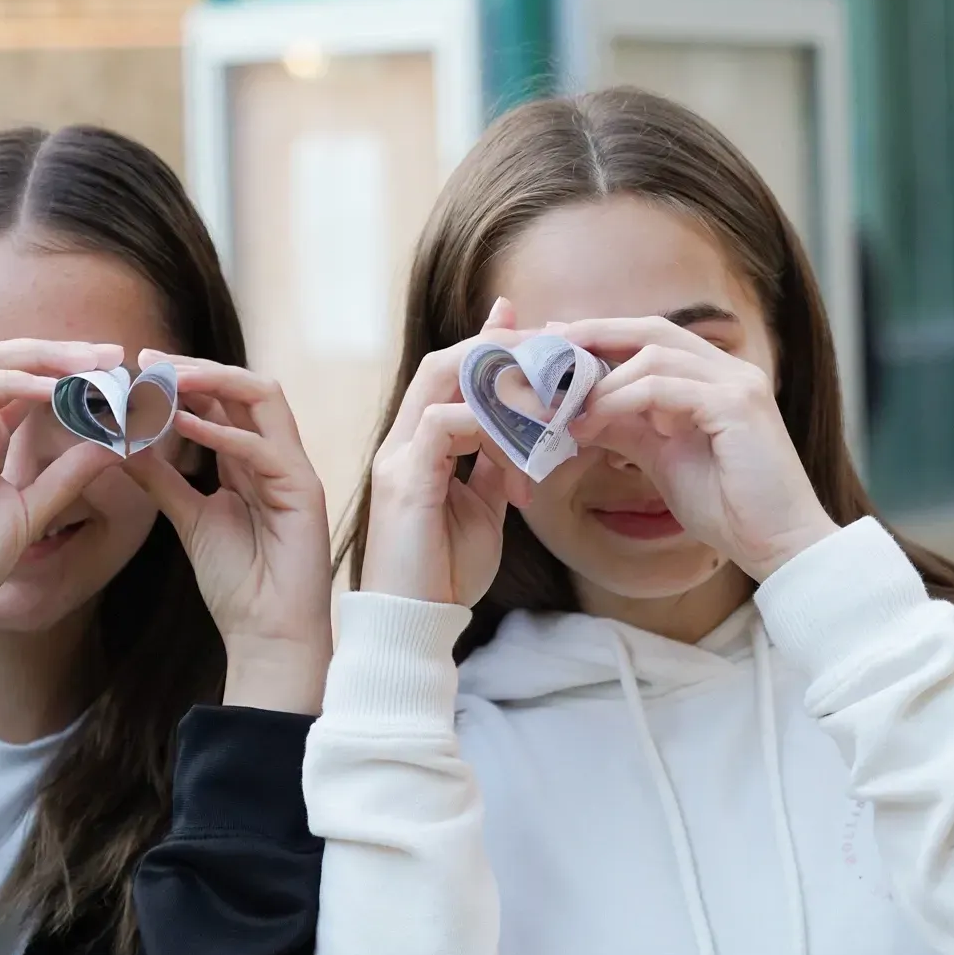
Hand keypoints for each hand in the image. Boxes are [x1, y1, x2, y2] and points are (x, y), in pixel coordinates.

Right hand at [0, 340, 121, 615]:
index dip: (72, 373)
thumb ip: (71, 473)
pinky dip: (16, 382)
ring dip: (43, 357)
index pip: (32, 385)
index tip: (118, 371)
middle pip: (13, 361)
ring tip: (88, 363)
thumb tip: (117, 444)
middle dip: (62, 353)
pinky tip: (54, 389)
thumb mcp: (36, 508)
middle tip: (111, 353)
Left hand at [126, 354, 332, 713]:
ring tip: (167, 379)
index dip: (184, 378)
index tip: (139, 366)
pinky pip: (263, 448)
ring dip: (214, 382)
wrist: (269, 632)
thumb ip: (161, 480)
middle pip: (245, 386)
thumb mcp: (187, 518)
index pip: (224, 399)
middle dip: (197, 367)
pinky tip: (184, 426)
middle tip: (149, 359)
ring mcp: (294, 469)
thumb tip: (124, 443)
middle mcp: (277, 455)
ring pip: (263, 398)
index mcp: (252, 460)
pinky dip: (223, 433)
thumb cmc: (238, 581)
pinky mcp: (304, 490)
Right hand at [361, 300, 531, 607]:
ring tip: (552, 400)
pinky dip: (489, 426)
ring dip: (504, 384)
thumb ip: (496, 465)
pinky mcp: (405, 482)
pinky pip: (443, 424)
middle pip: (445, 362)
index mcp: (420, 446)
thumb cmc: (447, 572)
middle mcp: (403, 442)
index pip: (450, 372)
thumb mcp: (485, 508)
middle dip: (502, 347)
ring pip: (443, 381)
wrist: (417, 626)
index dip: (490, 341)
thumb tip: (524, 431)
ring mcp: (399, 458)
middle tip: (554, 350)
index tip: (538, 329)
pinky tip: (526, 449)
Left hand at [564, 318, 836, 580]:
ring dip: (603, 380)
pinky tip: (594, 423)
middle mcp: (730, 370)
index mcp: (716, 378)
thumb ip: (627, 427)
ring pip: (655, 354)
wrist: (779, 545)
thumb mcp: (662, 458)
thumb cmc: (729, 507)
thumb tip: (578, 411)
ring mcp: (737, 383)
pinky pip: (665, 388)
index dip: (602, 335)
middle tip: (545, 349)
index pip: (652, 338)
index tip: (552, 344)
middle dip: (594, 334)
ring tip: (567, 409)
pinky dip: (622, 400)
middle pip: (652, 329)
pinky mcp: (736, 405)